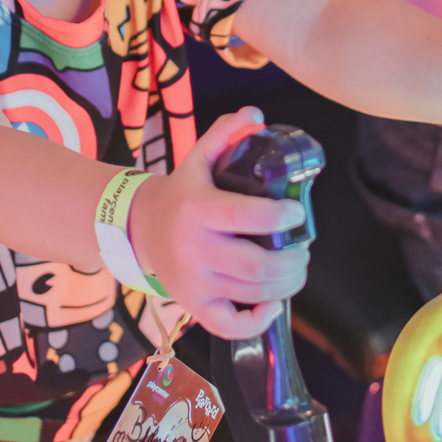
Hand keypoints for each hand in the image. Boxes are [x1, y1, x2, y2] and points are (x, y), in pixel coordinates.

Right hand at [128, 107, 309, 338]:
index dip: (280, 216)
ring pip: (253, 294)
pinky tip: (272, 302)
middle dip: (293, 259)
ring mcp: (194, 281)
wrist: (139, 228)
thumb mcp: (198, 158)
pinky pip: (230, 326)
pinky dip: (259, 319)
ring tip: (295, 265)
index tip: (298, 211)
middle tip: (303, 247)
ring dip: (287, 283)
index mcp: (198, 209)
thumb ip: (226, 133)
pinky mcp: (194, 305)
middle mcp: (194, 249)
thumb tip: (255, 114)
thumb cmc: (181, 193)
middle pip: (257, 266)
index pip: (245, 215)